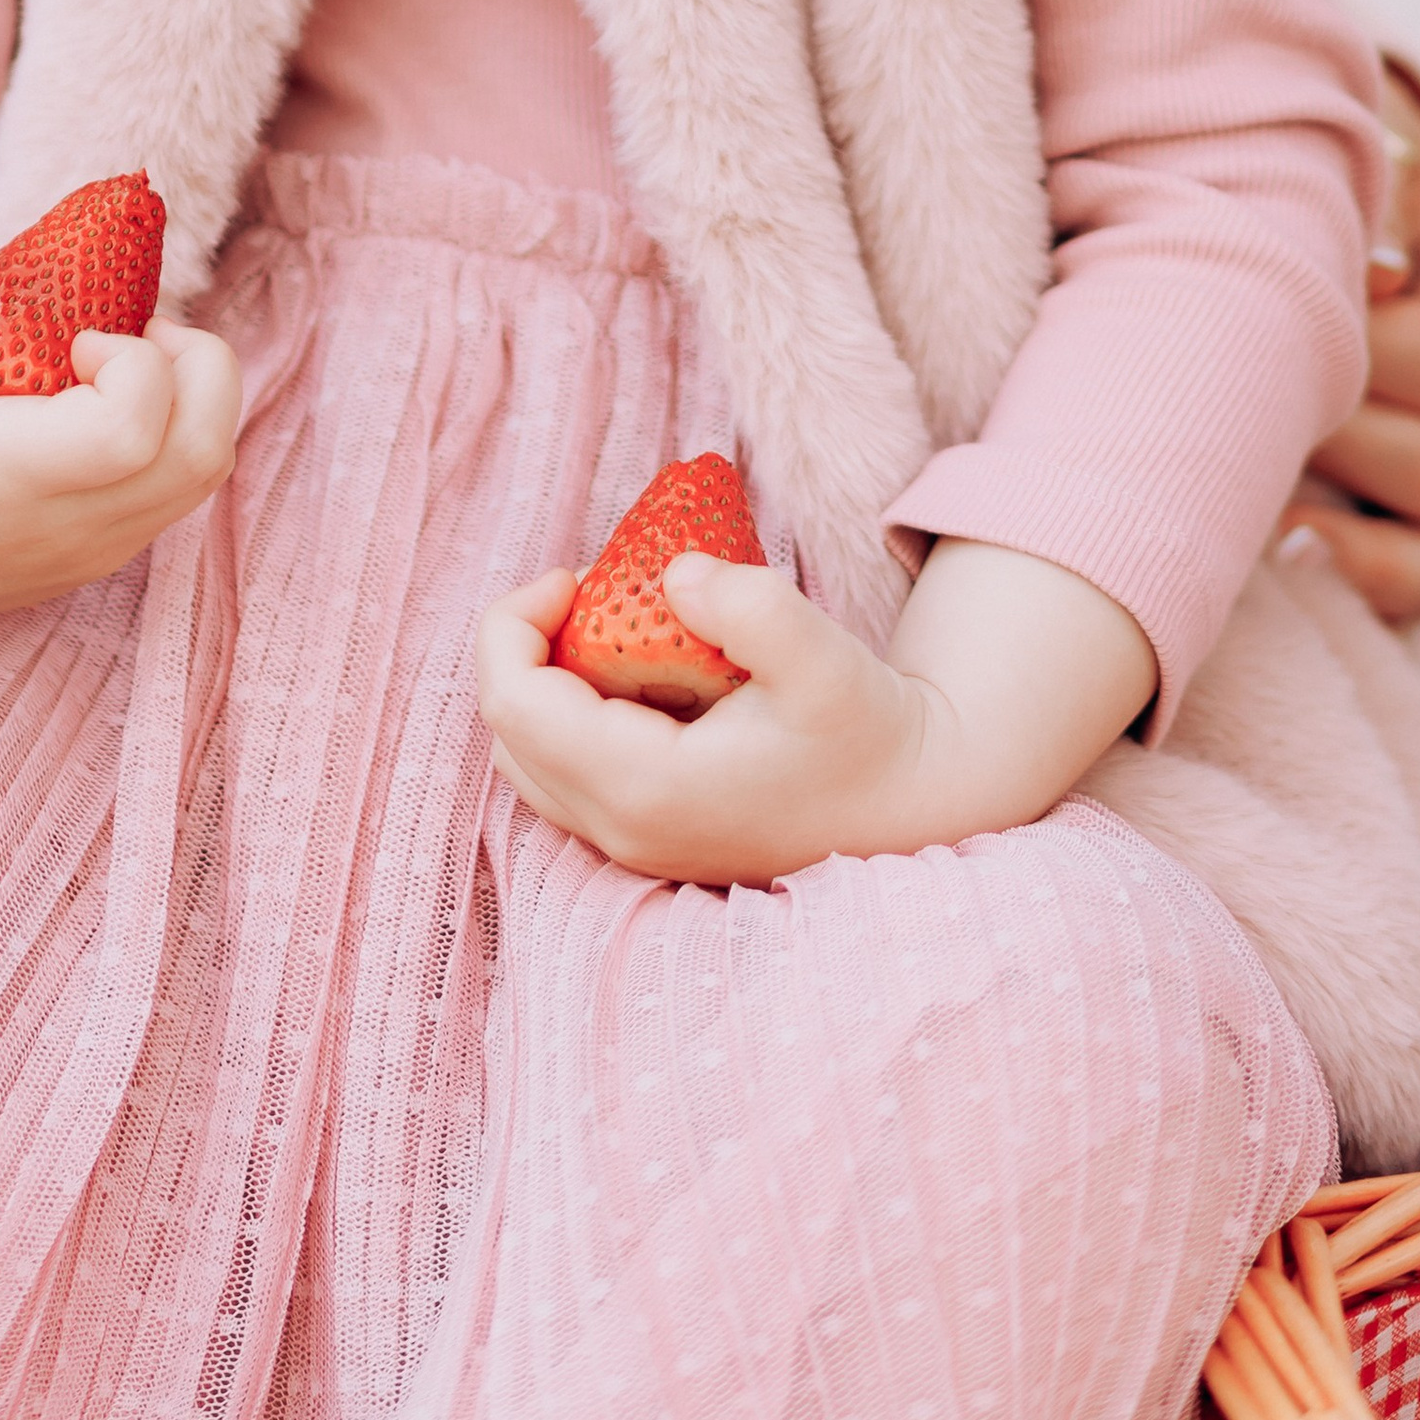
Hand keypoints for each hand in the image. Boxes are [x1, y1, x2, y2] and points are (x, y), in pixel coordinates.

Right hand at [0, 244, 241, 627]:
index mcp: (4, 482)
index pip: (132, 434)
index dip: (135, 364)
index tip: (80, 335)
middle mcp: (67, 528)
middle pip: (203, 451)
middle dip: (193, 363)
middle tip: (126, 333)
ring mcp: (97, 552)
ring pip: (208, 468)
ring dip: (192, 392)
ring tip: (121, 360)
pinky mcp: (109, 556)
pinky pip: (186, 487)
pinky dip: (178, 426)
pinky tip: (109, 399)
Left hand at [474, 537, 1155, 887]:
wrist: (910, 800)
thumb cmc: (866, 726)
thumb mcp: (821, 655)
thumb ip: (747, 606)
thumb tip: (672, 576)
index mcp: (646, 791)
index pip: (514, 706)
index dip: (515, 622)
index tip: (576, 571)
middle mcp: (624, 834)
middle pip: (509, 734)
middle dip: (528, 646)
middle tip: (595, 587)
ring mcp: (633, 848)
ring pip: (530, 761)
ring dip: (548, 682)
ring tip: (615, 625)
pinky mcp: (649, 842)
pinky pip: (566, 778)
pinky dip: (573, 716)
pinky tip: (639, 674)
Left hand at [1285, 65, 1419, 622]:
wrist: (1304, 201)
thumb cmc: (1312, 164)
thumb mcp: (1344, 144)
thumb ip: (1358, 183)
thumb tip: (1362, 273)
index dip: (1358, 354)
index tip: (1266, 308)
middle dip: (1328, 437)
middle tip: (1224, 396)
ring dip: (1333, 506)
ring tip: (1235, 468)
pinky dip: (1367, 582)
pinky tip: (1279, 553)